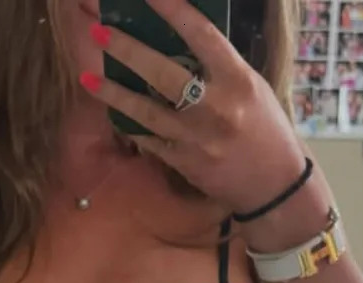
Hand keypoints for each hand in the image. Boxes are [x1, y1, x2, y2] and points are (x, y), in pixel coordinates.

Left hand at [81, 0, 305, 214]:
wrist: (274, 184)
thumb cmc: (265, 129)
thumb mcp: (250, 88)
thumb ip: (218, 67)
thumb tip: (179, 42)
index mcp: (238, 79)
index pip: (201, 34)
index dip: (172, 9)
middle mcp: (217, 107)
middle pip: (164, 72)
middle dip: (128, 50)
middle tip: (99, 30)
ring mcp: (198, 138)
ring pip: (147, 111)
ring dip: (114, 93)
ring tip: (87, 77)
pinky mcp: (185, 163)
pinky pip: (150, 140)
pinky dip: (130, 125)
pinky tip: (110, 112)